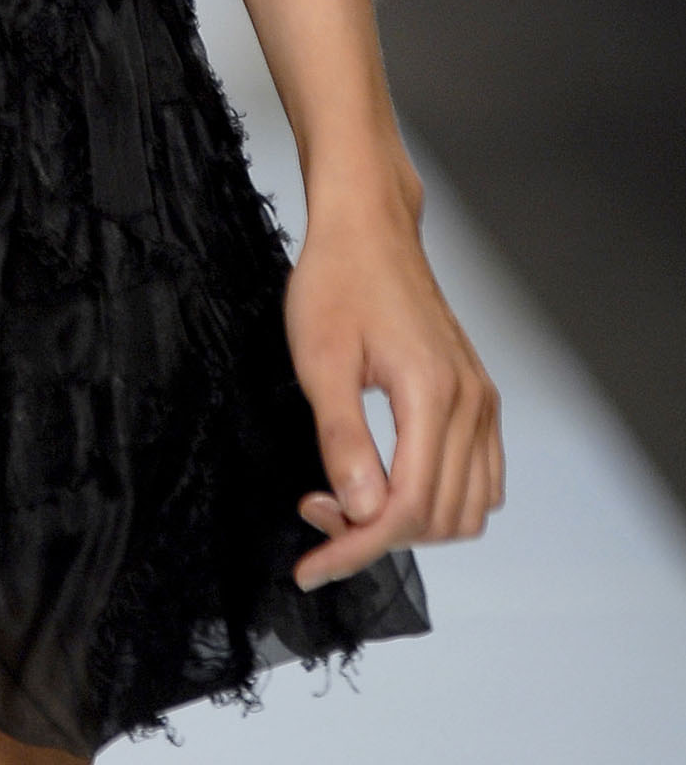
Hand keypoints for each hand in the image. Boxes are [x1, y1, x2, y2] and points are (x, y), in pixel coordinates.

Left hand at [283, 174, 503, 587]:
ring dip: (410, 525)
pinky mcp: (478, 397)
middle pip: (440, 519)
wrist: (368, 225)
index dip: (358, 548)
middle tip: (318, 512)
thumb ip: (342, 439)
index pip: (408, 508)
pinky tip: (386, 485)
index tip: (311, 566)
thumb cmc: (337, 278)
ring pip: (467, 509)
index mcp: (432, 393)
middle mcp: (471, 404)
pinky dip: (439, 502)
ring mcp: (481, 401)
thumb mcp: (320, 358)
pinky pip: (480, 480)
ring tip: (347, 499)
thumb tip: (359, 512)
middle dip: (376, 537)